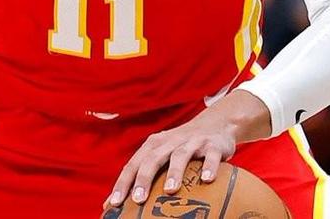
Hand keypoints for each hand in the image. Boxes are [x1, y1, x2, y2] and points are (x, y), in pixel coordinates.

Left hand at [104, 90, 269, 209]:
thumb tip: (118, 205)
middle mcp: (171, 141)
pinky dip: (208, 166)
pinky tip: (206, 179)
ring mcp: (192, 142)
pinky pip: (210, 156)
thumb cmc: (182, 148)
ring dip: (174, 172)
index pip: (134, 164)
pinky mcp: (213, 145)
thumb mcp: (164, 156)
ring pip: (180, 155)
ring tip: (170, 191)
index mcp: (155, 145)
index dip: (123, 183)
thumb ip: (146, 176)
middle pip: (153, 158)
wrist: (216, 124)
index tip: (114, 203)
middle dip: (144, 178)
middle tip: (138, 199)